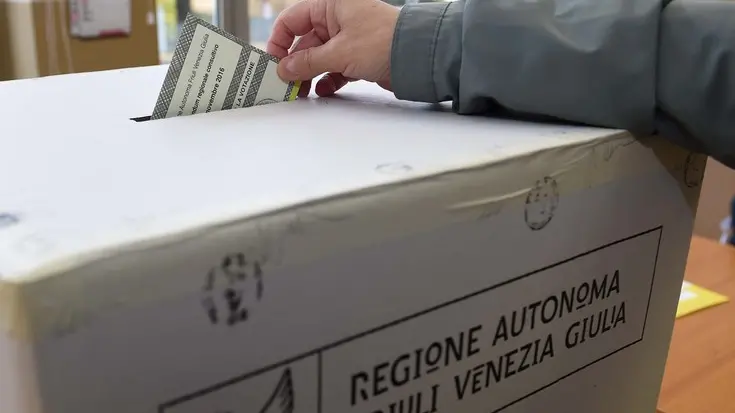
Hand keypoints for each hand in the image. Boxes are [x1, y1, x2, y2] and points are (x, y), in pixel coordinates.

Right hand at [266, 0, 398, 96]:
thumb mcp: (340, 52)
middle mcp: (337, 18)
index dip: (279, 41)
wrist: (418, 56)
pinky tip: (324, 90)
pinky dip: (328, 79)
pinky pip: (334, 67)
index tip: (273, 62)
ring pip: (319, 57)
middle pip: (304, 42)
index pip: (292, 20)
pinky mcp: (358, 55)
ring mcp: (348, 38)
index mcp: (330, 5)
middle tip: (286, 84)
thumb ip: (308, 62)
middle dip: (295, 64)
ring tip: (302, 92)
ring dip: (309, 74)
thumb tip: (285, 69)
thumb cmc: (385, 40)